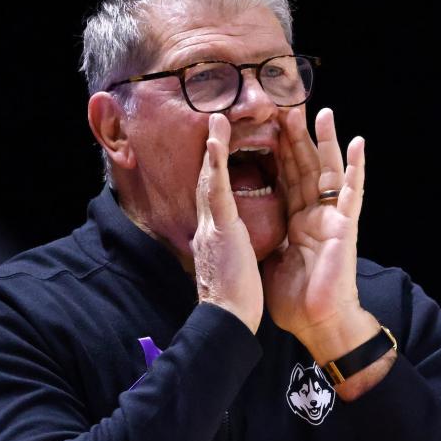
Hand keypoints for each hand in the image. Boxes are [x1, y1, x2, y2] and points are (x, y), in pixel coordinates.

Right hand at [191, 114, 263, 333]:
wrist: (227, 320)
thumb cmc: (233, 299)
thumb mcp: (230, 266)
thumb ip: (228, 250)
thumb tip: (228, 246)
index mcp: (214, 236)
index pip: (214, 197)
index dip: (215, 172)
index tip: (217, 150)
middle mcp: (208, 227)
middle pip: (207, 182)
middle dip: (210, 153)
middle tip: (213, 123)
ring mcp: (212, 226)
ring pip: (210, 180)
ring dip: (212, 147)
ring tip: (216, 120)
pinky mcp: (221, 230)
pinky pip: (218, 191)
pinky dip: (216, 164)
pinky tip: (216, 141)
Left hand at [263, 107, 377, 363]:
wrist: (315, 323)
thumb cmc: (295, 298)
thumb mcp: (270, 257)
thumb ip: (265, 234)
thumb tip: (243, 222)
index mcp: (294, 221)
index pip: (282, 177)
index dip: (275, 151)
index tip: (266, 124)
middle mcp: (313, 214)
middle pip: (302, 166)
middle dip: (295, 136)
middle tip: (287, 103)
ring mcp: (331, 218)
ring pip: (327, 170)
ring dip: (324, 141)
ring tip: (321, 110)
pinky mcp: (345, 227)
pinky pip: (352, 193)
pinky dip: (356, 167)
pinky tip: (359, 143)